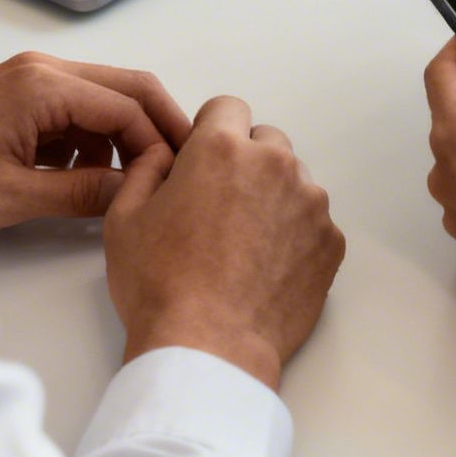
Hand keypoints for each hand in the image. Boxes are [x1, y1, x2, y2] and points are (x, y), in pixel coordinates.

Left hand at [0, 52, 190, 231]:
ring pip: (103, 98)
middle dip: (154, 128)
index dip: (158, 143)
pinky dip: (90, 139)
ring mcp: (29, 78)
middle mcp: (42, 70)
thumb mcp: (13, 195)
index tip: (171, 178)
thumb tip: (134, 193)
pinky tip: (80, 175)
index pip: (128, 105)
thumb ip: (82, 192)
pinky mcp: (19, 94)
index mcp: (43, 86)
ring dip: (121, 137)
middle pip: (127, 87)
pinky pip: (76, 109)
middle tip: (176, 169)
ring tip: (121, 184)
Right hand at [103, 96, 344, 389]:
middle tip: (219, 207)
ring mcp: (311, 204)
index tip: (202, 162)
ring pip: (293, 182)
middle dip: (245, 163)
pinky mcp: (331, 242)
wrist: (209, 348)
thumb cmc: (162, 285)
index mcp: (222, 149)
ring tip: (242, 245)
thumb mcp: (124, 218)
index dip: (210, 133)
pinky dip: (294, 236)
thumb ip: (145, 169)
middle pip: (266, 142)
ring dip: (272, 199)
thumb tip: (163, 155)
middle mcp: (275, 165)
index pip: (228, 108)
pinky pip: (313, 222)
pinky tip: (265, 268)